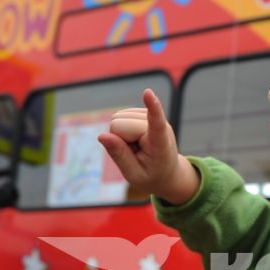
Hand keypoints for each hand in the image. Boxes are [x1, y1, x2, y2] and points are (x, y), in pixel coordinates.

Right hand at [99, 89, 197, 203]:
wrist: (168, 172)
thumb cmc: (152, 176)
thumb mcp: (134, 175)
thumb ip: (119, 156)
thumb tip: (102, 136)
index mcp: (161, 144)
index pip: (156, 122)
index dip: (151, 108)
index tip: (148, 93)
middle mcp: (160, 126)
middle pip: (119, 124)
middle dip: (119, 140)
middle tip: (135, 154)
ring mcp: (152, 117)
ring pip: (117, 119)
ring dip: (122, 136)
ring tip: (137, 148)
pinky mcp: (144, 112)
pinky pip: (119, 117)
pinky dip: (122, 130)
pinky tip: (135, 139)